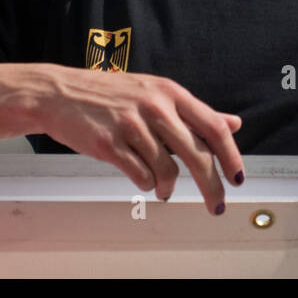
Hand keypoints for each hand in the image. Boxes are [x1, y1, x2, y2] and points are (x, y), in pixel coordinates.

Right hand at [36, 65, 243, 214]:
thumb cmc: (111, 94)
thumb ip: (195, 112)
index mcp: (170, 93)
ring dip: (169, 188)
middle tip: (217, 204)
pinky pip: (140, 176)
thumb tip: (234, 123)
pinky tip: (143, 180)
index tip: (237, 177)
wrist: (60, 94)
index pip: (213, 127)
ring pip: (167, 170)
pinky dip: (146, 184)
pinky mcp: (108, 144)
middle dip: (211, 185)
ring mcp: (131, 125)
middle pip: (197, 154)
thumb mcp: (156, 93)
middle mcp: (154, 107)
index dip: (231, 155)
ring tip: (164, 190)